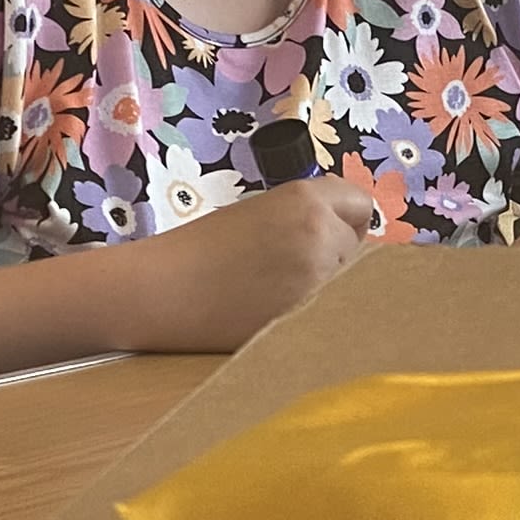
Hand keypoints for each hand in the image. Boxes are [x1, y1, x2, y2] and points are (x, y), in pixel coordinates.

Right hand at [127, 177, 380, 352]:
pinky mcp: (306, 319)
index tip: (323, 236)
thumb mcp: (258, 212)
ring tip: (274, 295)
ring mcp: (317, 280)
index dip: (343, 222)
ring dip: (326, 292)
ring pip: (348, 287)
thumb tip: (346, 238)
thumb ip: (305, 218)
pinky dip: (312, 319)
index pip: (361, 206)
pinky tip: (272, 314)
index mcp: (306, 199)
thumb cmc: (199, 252)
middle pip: (359, 249)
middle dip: (337, 260)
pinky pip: (330, 316)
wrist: (158, 292)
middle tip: (289, 271)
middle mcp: (320, 234)